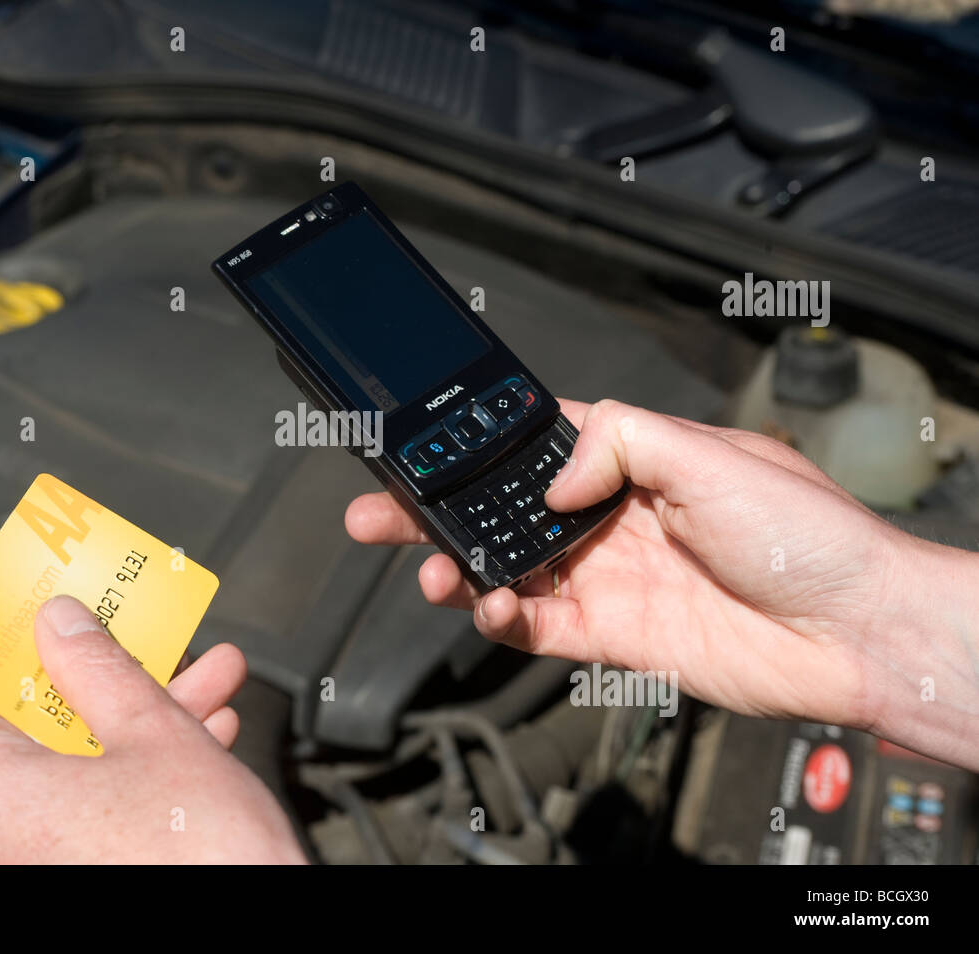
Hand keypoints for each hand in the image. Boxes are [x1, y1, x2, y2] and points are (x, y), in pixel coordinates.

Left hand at [0, 595, 305, 862]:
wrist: (256, 940)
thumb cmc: (195, 866)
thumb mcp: (152, 732)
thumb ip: (97, 666)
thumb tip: (65, 626)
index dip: (44, 647)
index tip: (74, 621)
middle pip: (41, 732)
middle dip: (118, 687)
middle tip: (162, 652)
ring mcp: (12, 873)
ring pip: (73, 775)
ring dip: (142, 729)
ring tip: (206, 691)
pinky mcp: (55, 888)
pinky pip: (83, 820)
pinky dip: (134, 784)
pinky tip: (198, 745)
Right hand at [346, 398, 978, 768]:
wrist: (853, 632)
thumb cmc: (809, 535)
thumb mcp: (711, 453)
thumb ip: (620, 444)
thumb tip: (557, 475)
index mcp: (636, 461)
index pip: (538, 444)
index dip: (480, 444)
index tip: (425, 444)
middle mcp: (614, 519)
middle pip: (504, 511)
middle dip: (438, 512)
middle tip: (379, 514)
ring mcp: (610, 578)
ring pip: (509, 570)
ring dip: (459, 570)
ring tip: (430, 573)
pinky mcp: (616, 635)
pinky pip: (539, 627)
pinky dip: (502, 619)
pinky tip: (487, 606)